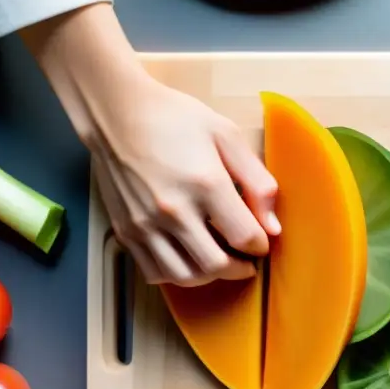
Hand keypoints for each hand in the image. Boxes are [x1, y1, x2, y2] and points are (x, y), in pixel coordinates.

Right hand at [20, 3, 279, 286]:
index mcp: (205, 184)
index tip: (261, 241)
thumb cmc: (176, 119)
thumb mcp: (227, 136)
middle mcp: (174, 210)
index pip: (245, 237)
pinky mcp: (126, 230)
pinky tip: (188, 257)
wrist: (116, 113)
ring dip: (210, 275)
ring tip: (220, 260)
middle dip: (240, 268)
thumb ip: (257, 181)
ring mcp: (146, 224)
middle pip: (217, 265)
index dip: (260, 246)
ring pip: (186, 276)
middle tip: (246, 260)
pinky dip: (178, 273)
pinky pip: (156, 272)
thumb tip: (273, 226)